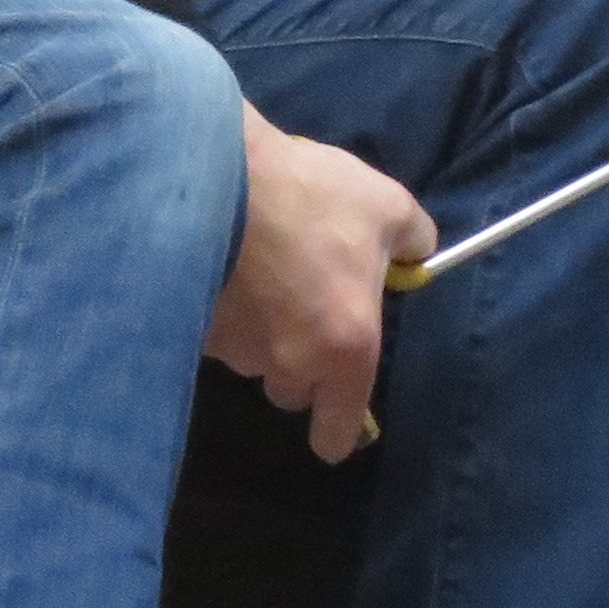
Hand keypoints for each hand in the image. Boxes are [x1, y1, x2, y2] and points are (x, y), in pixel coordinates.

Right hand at [203, 105, 430, 462]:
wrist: (222, 175)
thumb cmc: (313, 195)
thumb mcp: (388, 205)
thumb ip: (413, 240)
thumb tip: (416, 255)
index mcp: (347, 349)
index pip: (337, 432)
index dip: (336, 432)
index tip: (331, 426)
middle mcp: (289, 365)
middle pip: (292, 391)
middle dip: (297, 363)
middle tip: (299, 306)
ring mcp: (235, 352)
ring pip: (251, 361)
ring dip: (257, 334)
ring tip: (259, 275)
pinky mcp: (192, 330)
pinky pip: (213, 335)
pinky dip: (220, 312)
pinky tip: (225, 267)